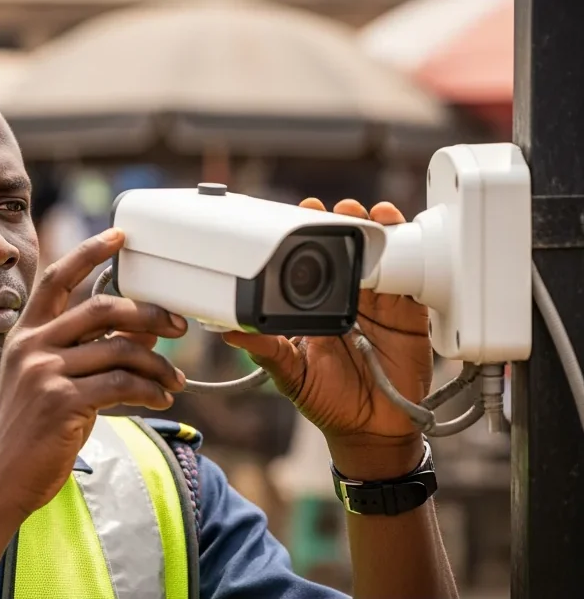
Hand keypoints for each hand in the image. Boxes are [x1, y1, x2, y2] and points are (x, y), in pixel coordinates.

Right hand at [0, 228, 188, 518]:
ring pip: (121, 350)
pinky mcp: (61, 401)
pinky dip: (150, 391)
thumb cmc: (30, 432)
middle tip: (177, 326)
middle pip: (103, 308)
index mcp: (25, 334)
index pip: (58, 278)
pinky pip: (122, 384)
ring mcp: (44, 371)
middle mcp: (31, 345)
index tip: (120, 236)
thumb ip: (87, 352)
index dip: (90, 251)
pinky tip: (161, 400)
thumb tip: (142, 332)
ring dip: (158, 365)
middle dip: (149, 313)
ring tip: (175, 381)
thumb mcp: (50, 382)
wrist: (0, 480)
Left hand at [223, 199, 433, 478]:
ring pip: (382, 257)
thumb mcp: (290, 373)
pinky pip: (412, 279)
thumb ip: (264, 350)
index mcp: (319, 307)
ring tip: (372, 215)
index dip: (310, 235)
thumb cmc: (328, 401)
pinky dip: (411, 257)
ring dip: (379, 231)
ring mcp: (380, 305)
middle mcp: (350, 300)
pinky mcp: (408, 315)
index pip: (314, 262)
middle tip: (341, 211)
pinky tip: (403, 239)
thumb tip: (229, 332)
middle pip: (351, 250)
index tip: (304, 213)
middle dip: (347, 224)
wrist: (370, 430)